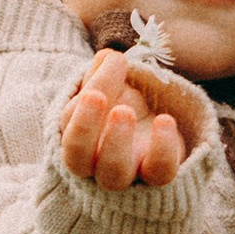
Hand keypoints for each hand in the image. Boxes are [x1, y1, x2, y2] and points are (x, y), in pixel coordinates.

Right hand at [59, 48, 204, 193]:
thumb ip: (104, 72)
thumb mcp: (111, 85)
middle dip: (84, 127)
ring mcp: (125, 174)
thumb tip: (106, 58)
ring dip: (116, 143)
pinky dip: (162, 148)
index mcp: (76, 137)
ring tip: (125, 110)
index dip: (83, 98)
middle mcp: (94, 163)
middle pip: (77, 159)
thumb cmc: (122, 105)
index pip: (69, 123)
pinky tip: (165, 120)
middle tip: (96, 95)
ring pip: (113, 175)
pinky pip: (158, 172)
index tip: (108, 65)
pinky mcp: (156, 175)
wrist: (154, 128)